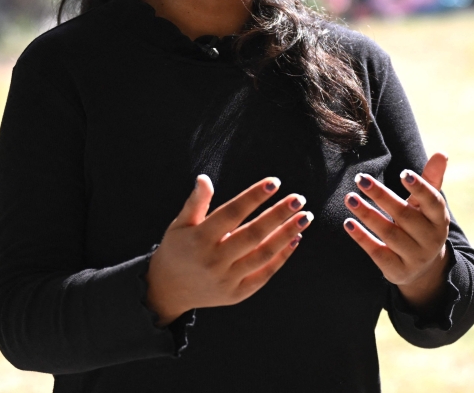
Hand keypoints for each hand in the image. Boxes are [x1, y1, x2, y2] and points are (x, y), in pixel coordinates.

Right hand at [145, 174, 312, 325]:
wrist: (169, 290)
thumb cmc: (178, 249)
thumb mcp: (180, 224)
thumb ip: (195, 203)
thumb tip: (204, 178)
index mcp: (199, 239)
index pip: (231, 214)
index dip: (253, 197)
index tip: (274, 182)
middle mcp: (214, 261)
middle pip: (252, 235)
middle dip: (278, 215)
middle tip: (299, 198)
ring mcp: (226, 280)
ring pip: (263, 255)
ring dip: (286, 235)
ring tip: (305, 217)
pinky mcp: (237, 294)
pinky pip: (264, 274)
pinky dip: (281, 257)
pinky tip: (295, 238)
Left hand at [344, 152, 450, 310]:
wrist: (424, 268)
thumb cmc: (422, 225)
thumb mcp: (428, 206)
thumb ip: (431, 181)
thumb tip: (441, 153)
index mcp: (439, 219)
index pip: (433, 202)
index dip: (420, 188)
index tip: (403, 173)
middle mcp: (431, 239)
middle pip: (405, 216)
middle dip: (382, 196)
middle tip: (361, 178)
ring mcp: (415, 257)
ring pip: (389, 234)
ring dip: (367, 214)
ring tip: (350, 198)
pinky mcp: (398, 271)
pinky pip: (378, 253)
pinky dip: (362, 238)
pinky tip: (348, 223)